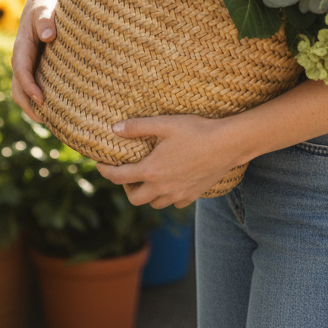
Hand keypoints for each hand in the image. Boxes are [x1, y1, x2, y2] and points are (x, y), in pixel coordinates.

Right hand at [11, 0, 63, 120]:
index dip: (29, 87)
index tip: (42, 100)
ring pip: (23, 89)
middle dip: (29, 105)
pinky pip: (33, 84)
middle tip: (47, 121)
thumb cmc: (48, 2)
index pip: (21, 70)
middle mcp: (22, 56)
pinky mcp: (36, 64)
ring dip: (33, 106)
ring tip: (51, 121)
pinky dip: (38, 98)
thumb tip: (48, 36)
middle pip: (18, 87)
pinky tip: (56, 107)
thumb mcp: (46, 6)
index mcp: (22, 45)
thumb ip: (47, 19)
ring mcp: (28, 62)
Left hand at [96, 115, 240, 208]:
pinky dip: (167, 196)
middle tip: (128, 172)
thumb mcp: (164, 124)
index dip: (105, 171)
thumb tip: (114, 129)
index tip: (99, 164)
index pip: (119, 177)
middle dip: (126, 187)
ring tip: (148, 177)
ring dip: (147, 193)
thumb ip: (137, 127)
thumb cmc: (195, 130)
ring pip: (154, 203)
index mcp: (151, 171)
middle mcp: (162, 188)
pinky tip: (171, 181)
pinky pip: (173, 203)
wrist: (227, 144)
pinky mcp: (192, 196)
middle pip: (134, 199)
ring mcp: (178, 194)